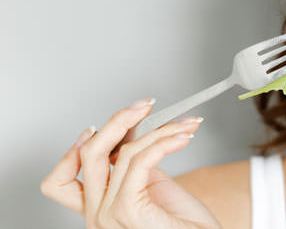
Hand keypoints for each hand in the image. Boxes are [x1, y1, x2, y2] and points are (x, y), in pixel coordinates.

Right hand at [41, 98, 221, 228]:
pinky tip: (182, 138)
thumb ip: (133, 164)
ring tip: (185, 126)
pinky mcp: (130, 212)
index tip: (96, 126)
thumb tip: (129, 129)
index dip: (73, 149)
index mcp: (99, 209)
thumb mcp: (152, 187)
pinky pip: (140, 162)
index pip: (62, 180)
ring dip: (161, 129)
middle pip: (89, 155)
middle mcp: (97, 215)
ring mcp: (110, 216)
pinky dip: (165, 142)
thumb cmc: (185, 223)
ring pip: (123, 152)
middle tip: (144, 106)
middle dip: (118, 120)